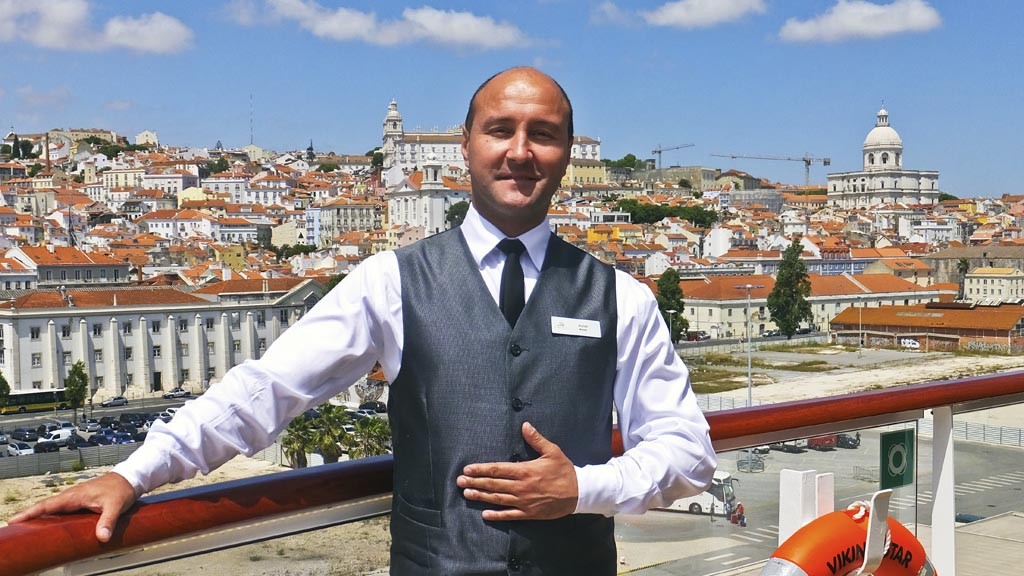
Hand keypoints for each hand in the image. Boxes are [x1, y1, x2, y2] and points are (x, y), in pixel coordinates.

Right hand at [9, 472, 136, 541]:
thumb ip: (108, 521)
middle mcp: (72, 495)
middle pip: (45, 506)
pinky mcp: (80, 501)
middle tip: (14, 525)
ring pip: (52, 507)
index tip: (15, 519)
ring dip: (39, 515)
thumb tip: (101, 537)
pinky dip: (50, 514)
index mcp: (75, 495)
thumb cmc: (121, 489)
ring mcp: (75, 498)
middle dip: (29, 515)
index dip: (31, 513)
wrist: (129, 478)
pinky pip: (61, 508)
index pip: (48, 505)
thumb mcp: (116, 506)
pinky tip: (47, 523)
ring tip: (25, 526)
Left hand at [457, 422, 577, 520]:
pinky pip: (510, 515)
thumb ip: (536, 439)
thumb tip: (525, 425)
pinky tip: (485, 515)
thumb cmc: (564, 470)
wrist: (579, 493)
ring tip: (467, 494)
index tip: (467, 469)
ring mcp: (524, 502)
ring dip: (481, 497)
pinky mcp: (529, 513)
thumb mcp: (552, 451)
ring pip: (498, 499)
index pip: (497, 469)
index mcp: (524, 470)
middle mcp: (521, 487)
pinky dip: (497, 515)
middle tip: (459, 482)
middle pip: (493, 484)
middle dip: (475, 482)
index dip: (480, 469)